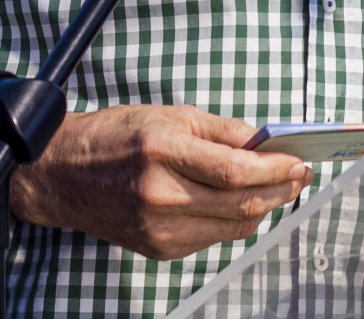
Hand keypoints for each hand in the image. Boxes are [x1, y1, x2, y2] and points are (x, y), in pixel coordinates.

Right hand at [8, 105, 313, 259]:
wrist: (63, 175)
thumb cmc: (115, 136)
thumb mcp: (167, 115)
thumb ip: (220, 130)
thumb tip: (264, 141)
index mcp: (163, 152)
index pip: (236, 170)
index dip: (276, 168)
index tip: (299, 161)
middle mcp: (161, 195)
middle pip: (242, 203)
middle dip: (280, 188)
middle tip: (300, 174)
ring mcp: (159, 229)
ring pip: (233, 226)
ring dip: (263, 206)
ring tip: (279, 186)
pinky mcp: (159, 249)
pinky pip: (213, 238)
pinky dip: (235, 220)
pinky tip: (242, 202)